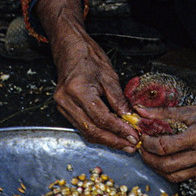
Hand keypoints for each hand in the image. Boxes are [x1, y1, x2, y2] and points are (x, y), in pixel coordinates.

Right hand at [36, 0, 138, 153]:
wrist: (70, 50)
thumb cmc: (89, 58)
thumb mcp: (109, 75)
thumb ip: (118, 99)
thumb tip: (129, 118)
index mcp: (78, 90)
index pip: (101, 118)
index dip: (118, 129)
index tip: (133, 135)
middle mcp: (66, 101)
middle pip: (91, 130)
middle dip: (113, 140)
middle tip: (130, 146)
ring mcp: (62, 106)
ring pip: (85, 131)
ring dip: (106, 140)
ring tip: (124, 144)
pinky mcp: (63, 109)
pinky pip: (81, 126)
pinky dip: (97, 133)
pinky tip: (110, 136)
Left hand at [137, 45, 195, 180]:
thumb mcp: (191, 109)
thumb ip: (163, 114)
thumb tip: (140, 112)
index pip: (164, 147)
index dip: (147, 144)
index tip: (141, 138)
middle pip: (167, 166)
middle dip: (149, 159)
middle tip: (142, 150)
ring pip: (177, 177)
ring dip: (160, 168)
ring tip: (153, 157)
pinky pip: (189, 177)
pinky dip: (176, 171)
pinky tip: (170, 160)